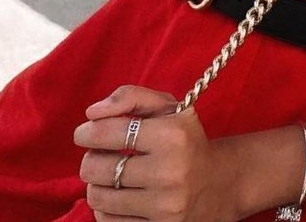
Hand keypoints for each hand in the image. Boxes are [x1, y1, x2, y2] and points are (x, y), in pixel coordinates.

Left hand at [74, 85, 240, 221]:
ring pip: (98, 197)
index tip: (85, 133)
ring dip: (97, 184)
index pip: (108, 132)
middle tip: (100, 155)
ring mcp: (164, 207)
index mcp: (172, 135)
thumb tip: (92, 113)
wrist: (221, 183)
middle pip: (97, 168)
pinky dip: (106, 207)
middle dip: (92, 159)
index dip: (87, 132)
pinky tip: (120, 196)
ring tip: (111, 175)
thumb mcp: (168, 107)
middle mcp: (169, 172)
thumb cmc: (186, 139)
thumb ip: (131, 97)